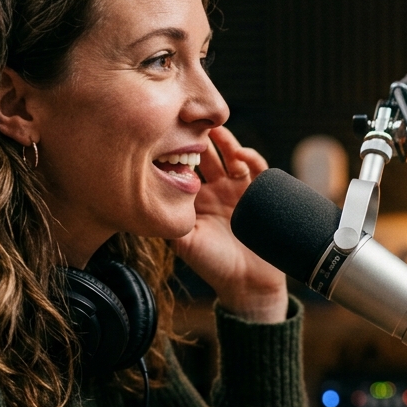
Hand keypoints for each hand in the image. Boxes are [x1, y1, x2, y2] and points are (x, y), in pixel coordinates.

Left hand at [172, 126, 288, 321]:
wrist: (249, 284)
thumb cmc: (214, 266)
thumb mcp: (185, 244)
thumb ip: (169, 221)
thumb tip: (146, 201)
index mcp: (195, 199)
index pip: (185, 166)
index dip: (178, 149)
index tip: (169, 133)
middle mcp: (216, 190)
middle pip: (208, 154)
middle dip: (201, 137)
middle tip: (193, 122)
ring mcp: (239, 190)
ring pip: (231, 156)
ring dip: (225, 142)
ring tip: (216, 130)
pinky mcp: (261, 194)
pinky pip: (257, 169)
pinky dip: (250, 157)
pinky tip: (241, 154)